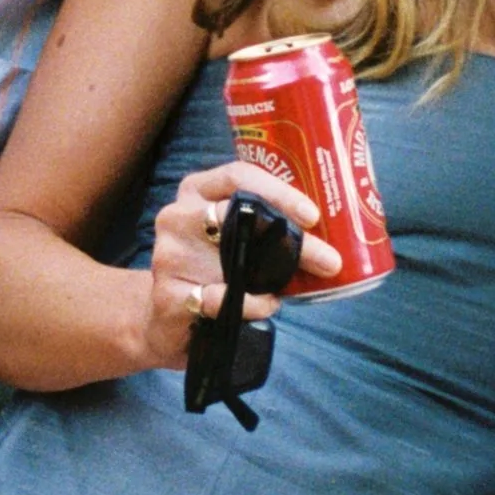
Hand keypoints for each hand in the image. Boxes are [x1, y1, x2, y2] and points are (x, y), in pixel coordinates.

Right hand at [140, 159, 338, 368]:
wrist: (163, 319)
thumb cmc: (211, 270)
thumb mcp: (230, 238)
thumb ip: (264, 228)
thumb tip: (331, 236)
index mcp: (196, 191)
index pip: (238, 176)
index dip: (279, 192)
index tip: (313, 215)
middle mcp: (177, 216)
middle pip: (238, 215)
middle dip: (290, 239)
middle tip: (328, 259)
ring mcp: (169, 255)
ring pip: (233, 260)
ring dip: (275, 277)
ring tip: (294, 287)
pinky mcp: (169, 295)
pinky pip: (220, 298)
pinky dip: (252, 304)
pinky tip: (266, 305)